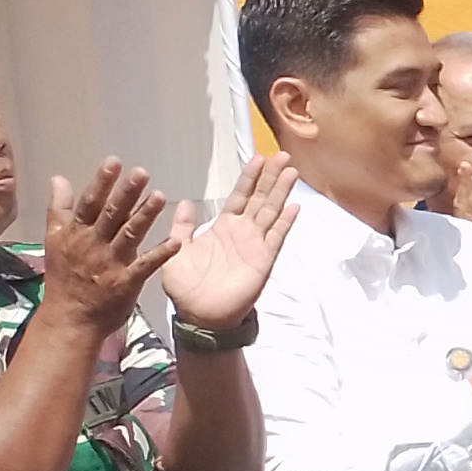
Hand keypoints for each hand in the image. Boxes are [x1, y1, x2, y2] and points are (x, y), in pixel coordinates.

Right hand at [37, 162, 184, 336]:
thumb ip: (59, 209)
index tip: (114, 162)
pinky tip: (176, 241)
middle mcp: (93, 244)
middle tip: (141, 172)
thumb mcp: (54, 240)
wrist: (69, 318)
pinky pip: (146, 266)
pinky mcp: (126, 282)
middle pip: (111, 214)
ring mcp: (110, 263)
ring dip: (145, 216)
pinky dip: (160, 254)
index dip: (102, 182)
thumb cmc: (64, 278)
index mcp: (77, 233)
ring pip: (129, 235)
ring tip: (160, 196)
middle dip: (126, 193)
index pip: (90, 202)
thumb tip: (58, 178)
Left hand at [159, 155, 296, 331]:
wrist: (199, 315)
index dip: (250, 178)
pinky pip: (276, 237)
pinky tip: (295, 207)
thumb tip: (183, 202)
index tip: (259, 158)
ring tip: (291, 171)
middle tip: (282, 155)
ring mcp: (255, 245)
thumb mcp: (176, 250)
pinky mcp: (263, 259)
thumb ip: (182, 227)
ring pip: (271, 212)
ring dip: (281, 192)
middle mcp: (243, 232)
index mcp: (223, 228)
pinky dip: (285, 223)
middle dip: (271, 177)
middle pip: (261, 198)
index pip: (240, 196)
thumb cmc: (187, 287)